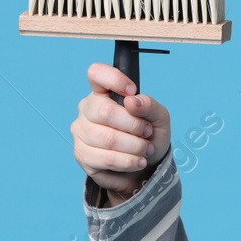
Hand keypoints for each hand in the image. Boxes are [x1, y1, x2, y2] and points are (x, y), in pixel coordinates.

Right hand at [72, 62, 170, 200]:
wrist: (146, 166)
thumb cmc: (149, 136)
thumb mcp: (158, 118)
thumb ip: (149, 105)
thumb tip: (132, 101)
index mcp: (103, 92)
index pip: (96, 74)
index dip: (115, 79)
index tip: (132, 91)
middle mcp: (87, 108)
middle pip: (105, 111)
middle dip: (134, 125)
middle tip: (147, 132)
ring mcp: (81, 132)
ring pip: (107, 138)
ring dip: (135, 146)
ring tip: (146, 149)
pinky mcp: (82, 155)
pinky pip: (106, 158)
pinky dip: (129, 161)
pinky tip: (138, 161)